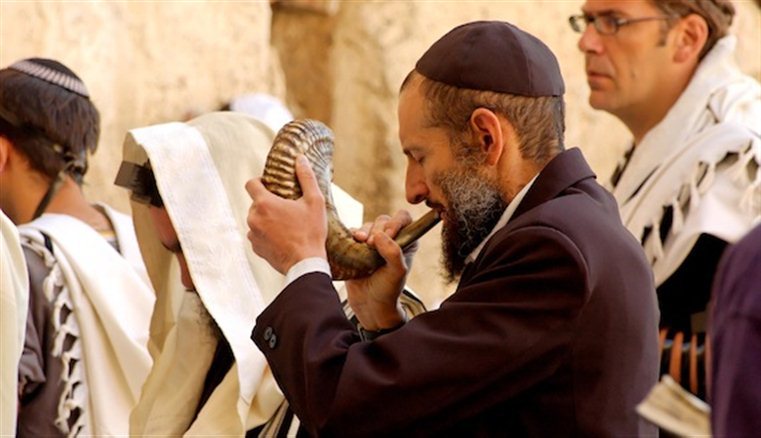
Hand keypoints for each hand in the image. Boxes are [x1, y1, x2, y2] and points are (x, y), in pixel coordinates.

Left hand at [246, 155, 327, 273]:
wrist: (305, 265)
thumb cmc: (311, 232)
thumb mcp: (314, 202)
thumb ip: (306, 178)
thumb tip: (301, 159)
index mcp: (265, 203)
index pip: (250, 184)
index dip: (259, 181)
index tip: (270, 185)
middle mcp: (253, 217)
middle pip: (255, 203)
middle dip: (268, 203)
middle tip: (286, 207)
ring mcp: (253, 234)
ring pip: (256, 219)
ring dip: (267, 219)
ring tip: (286, 225)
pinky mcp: (256, 248)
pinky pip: (258, 235)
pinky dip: (267, 234)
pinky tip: (283, 237)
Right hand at [346, 211, 417, 329]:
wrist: (369, 304)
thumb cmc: (388, 290)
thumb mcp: (397, 272)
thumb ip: (393, 253)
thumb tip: (379, 235)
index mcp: (406, 241)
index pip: (404, 219)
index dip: (395, 222)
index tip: (389, 235)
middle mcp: (391, 239)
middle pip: (383, 220)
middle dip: (377, 229)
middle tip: (371, 246)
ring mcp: (373, 242)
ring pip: (367, 225)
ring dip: (363, 232)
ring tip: (361, 244)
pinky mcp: (357, 246)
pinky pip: (352, 232)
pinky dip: (351, 236)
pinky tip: (353, 244)